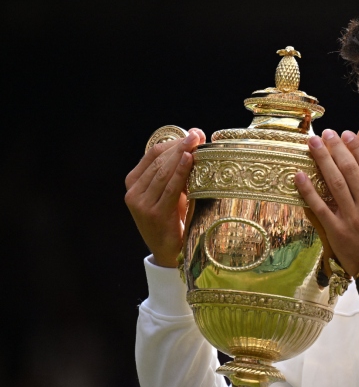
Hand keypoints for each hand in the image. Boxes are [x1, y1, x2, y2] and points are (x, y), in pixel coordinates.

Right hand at [124, 128, 205, 266]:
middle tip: (198, 135)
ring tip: (197, 142)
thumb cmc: (175, 219)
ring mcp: (141, 204)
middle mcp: (133, 192)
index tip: (193, 134)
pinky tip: (190, 160)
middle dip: (180, 146)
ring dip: (182, 155)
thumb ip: (176, 171)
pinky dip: (181, 172)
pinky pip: (170, 189)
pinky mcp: (154, 214)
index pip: (153, 154)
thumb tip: (195, 141)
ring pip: (164, 172)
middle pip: (159, 161)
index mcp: (133, 183)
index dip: (173, 142)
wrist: (170, 252)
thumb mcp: (171, 192)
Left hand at [294, 129, 358, 276]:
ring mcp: (351, 217)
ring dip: (322, 160)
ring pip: (334, 182)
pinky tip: (299, 175)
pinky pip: (319, 207)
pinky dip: (308, 190)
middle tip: (327, 133)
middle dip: (337, 148)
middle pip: (349, 169)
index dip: (357, 148)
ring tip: (313, 144)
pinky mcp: (336, 230)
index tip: (348, 135)